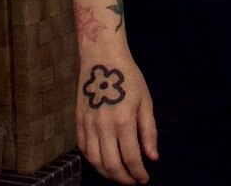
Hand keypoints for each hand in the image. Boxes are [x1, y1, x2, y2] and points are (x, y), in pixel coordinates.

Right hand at [75, 42, 156, 183]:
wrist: (102, 58)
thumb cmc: (128, 78)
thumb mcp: (145, 102)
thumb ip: (148, 131)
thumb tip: (152, 158)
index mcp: (123, 121)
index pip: (131, 158)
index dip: (138, 173)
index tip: (144, 179)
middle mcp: (103, 127)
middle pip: (111, 165)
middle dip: (123, 178)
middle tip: (133, 181)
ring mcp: (88, 125)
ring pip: (95, 161)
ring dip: (107, 173)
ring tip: (119, 174)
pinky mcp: (78, 122)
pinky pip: (83, 149)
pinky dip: (93, 161)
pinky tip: (103, 161)